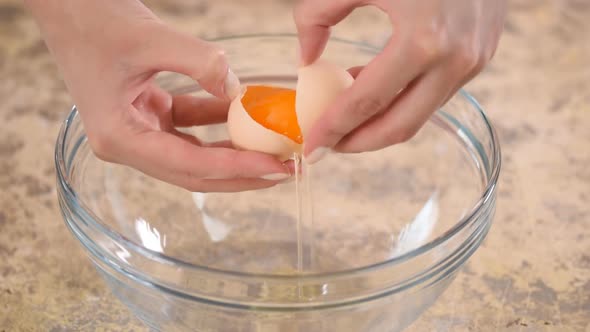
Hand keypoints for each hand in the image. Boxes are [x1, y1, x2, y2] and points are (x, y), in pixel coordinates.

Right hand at [25, 0, 291, 191]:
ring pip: (194, 155)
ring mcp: (136, 130)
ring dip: (233, 152)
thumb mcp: (151, 38)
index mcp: (119, 138)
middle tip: (285, 171)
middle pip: (195, 173)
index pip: (190, 167)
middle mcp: (126, 144)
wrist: (65, 2)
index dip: (237, 168)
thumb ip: (201, 64)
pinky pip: (188, 127)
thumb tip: (239, 91)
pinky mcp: (147, 113)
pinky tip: (245, 114)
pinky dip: (217, 123)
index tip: (276, 168)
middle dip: (242, 173)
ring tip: (273, 152)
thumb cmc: (94, 19)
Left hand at [295, 0, 506, 160]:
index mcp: (423, 40)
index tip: (311, 149)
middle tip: (328, 146)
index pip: (366, 103)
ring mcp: (473, 61)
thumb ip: (318, 14)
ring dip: (380, 122)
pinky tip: (375, 89)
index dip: (333, 129)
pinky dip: (402, 100)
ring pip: (420, 114)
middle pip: (398, 127)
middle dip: (358, 143)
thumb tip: (306, 59)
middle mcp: (454, 60)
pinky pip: (435, 94)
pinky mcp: (481, 56)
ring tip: (346, 118)